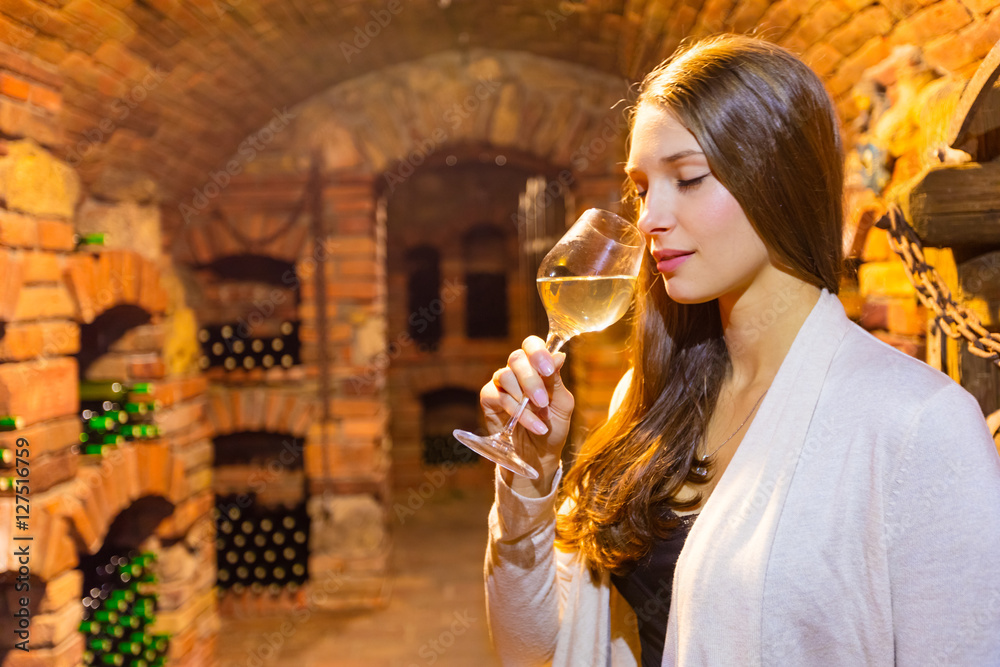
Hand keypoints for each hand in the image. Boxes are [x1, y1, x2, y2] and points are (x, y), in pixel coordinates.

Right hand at [480, 336, 574, 494]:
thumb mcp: (562, 404)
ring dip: (524, 398)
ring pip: (505, 375)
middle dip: (531, 379)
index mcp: (537, 367)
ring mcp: (502, 384)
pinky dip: (516, 411)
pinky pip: (498, 396)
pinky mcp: (489, 398)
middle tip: (542, 401)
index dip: (538, 352)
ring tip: (540, 416)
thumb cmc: (554, 427)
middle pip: (517, 358)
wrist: (539, 455)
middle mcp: (517, 371)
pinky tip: (531, 424)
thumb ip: (557, 380)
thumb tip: (559, 355)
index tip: (548, 369)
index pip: (532, 345)